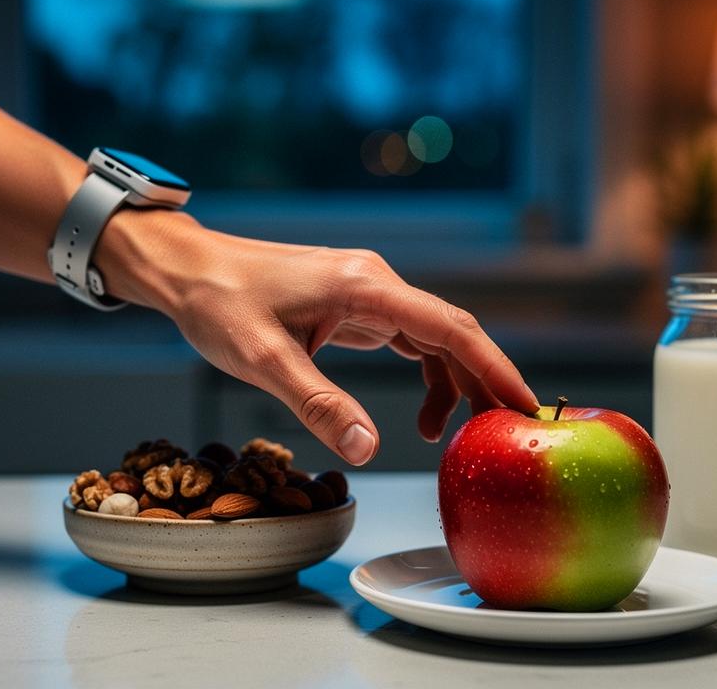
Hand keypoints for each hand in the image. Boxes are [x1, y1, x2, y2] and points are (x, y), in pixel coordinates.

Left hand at [96, 210, 538, 465]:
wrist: (188, 268)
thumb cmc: (219, 304)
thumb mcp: (263, 360)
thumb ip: (317, 403)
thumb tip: (368, 449)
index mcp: (365, 287)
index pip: (451, 326)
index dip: (494, 366)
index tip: (528, 402)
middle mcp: (377, 283)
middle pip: (454, 331)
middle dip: (487, 379)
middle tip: (513, 431)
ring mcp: (369, 292)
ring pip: (436, 337)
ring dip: (458, 382)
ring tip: (463, 436)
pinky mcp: (356, 305)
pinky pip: (411, 340)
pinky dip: (430, 375)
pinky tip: (427, 414)